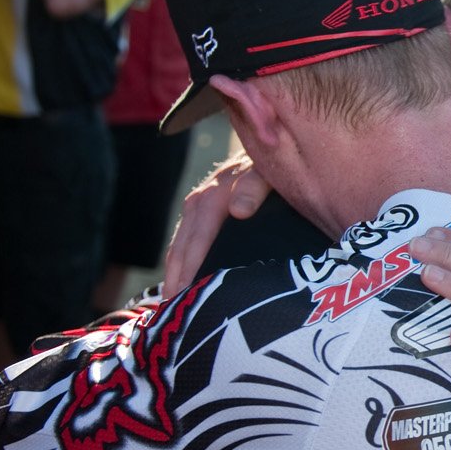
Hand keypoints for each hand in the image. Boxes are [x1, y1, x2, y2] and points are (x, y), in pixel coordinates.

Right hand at [162, 155, 271, 298]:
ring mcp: (204, 198)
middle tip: (173, 304)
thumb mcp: (271, 172)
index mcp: (221, 189)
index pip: (201, 230)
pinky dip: (181, 255)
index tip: (186, 288)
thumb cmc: (280, 166)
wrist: (280, 145)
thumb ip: (255, 186)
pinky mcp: (206, 205)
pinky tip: (178, 277)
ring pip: (183, 236)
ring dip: (175, 266)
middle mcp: (206, 193)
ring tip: (170, 297)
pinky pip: (187, 233)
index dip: (193, 261)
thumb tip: (238, 211)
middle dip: (178, 271)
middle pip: (187, 237)